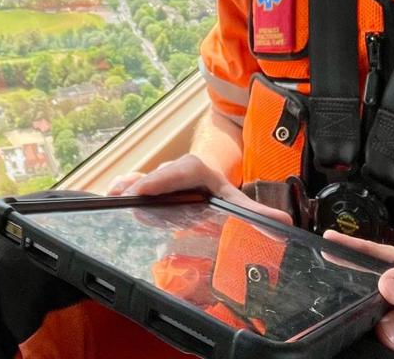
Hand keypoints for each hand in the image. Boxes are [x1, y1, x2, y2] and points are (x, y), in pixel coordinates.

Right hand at [107, 154, 292, 225]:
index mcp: (197, 171)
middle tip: (127, 197)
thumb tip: (285, 223)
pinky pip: (130, 181)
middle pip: (157, 176)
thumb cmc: (216, 189)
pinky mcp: (145, 183)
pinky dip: (120, 187)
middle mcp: (175, 169)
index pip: (180, 171)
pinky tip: (107, 196)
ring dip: (128, 186)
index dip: (162, 179)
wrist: (204, 174)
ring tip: (112, 196)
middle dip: (143, 185)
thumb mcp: (235, 199)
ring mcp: (159, 176)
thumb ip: (257, 213)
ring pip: (141, 178)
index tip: (146, 189)